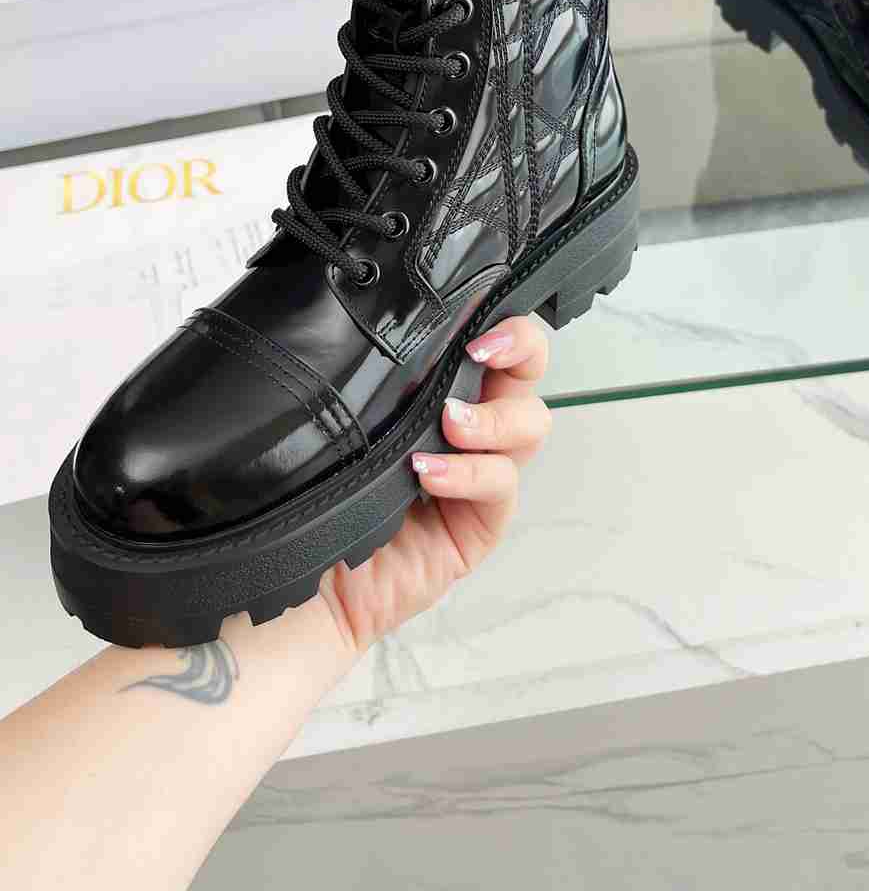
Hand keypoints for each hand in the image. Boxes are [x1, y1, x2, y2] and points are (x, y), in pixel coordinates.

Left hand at [313, 315, 551, 656]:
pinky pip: (501, 486)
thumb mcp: (345, 421)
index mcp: (440, 392)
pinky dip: (470, 474)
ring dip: (494, 419)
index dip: (503, 323)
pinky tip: (431, 474)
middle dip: (520, 350)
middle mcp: (469, 428)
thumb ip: (375, 380)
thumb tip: (376, 323)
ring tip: (451, 425)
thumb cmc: (318, 496)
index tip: (477, 322)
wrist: (304, 582)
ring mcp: (481, 476)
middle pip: (528, 374)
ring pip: (529, 426)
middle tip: (482, 352)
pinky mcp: (481, 524)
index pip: (491, 343)